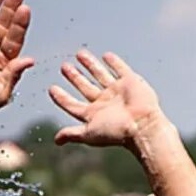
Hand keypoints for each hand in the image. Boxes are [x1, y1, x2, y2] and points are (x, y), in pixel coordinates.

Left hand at [49, 50, 163, 147]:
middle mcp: (105, 102)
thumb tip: (56, 141)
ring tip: (79, 54)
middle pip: (85, 87)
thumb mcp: (89, 133)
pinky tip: (106, 56)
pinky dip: (114, 63)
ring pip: (100, 75)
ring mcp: (117, 91)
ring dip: (90, 65)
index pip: (73, 104)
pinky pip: (120, 69)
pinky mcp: (130, 82)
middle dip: (75, 77)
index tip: (52, 89)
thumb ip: (73, 134)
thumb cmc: (117, 131)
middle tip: (64, 67)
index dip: (62, 97)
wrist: (143, 125)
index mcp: (94, 114)